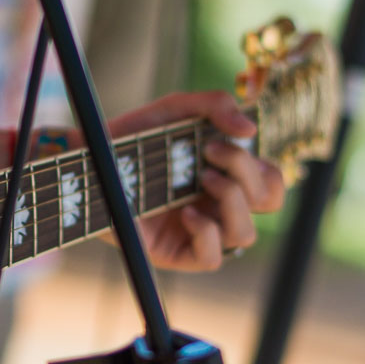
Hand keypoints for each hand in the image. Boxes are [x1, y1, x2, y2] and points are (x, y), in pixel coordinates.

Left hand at [107, 91, 285, 271]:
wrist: (93, 158)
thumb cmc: (135, 136)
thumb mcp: (175, 109)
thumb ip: (214, 104)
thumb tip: (250, 127)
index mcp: (228, 178)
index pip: (271, 184)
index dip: (263, 168)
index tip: (222, 142)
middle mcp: (218, 207)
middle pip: (265, 204)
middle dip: (246, 174)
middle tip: (209, 153)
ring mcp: (199, 231)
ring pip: (244, 234)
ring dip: (232, 201)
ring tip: (201, 179)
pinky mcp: (176, 252)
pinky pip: (212, 259)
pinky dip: (207, 234)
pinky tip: (187, 213)